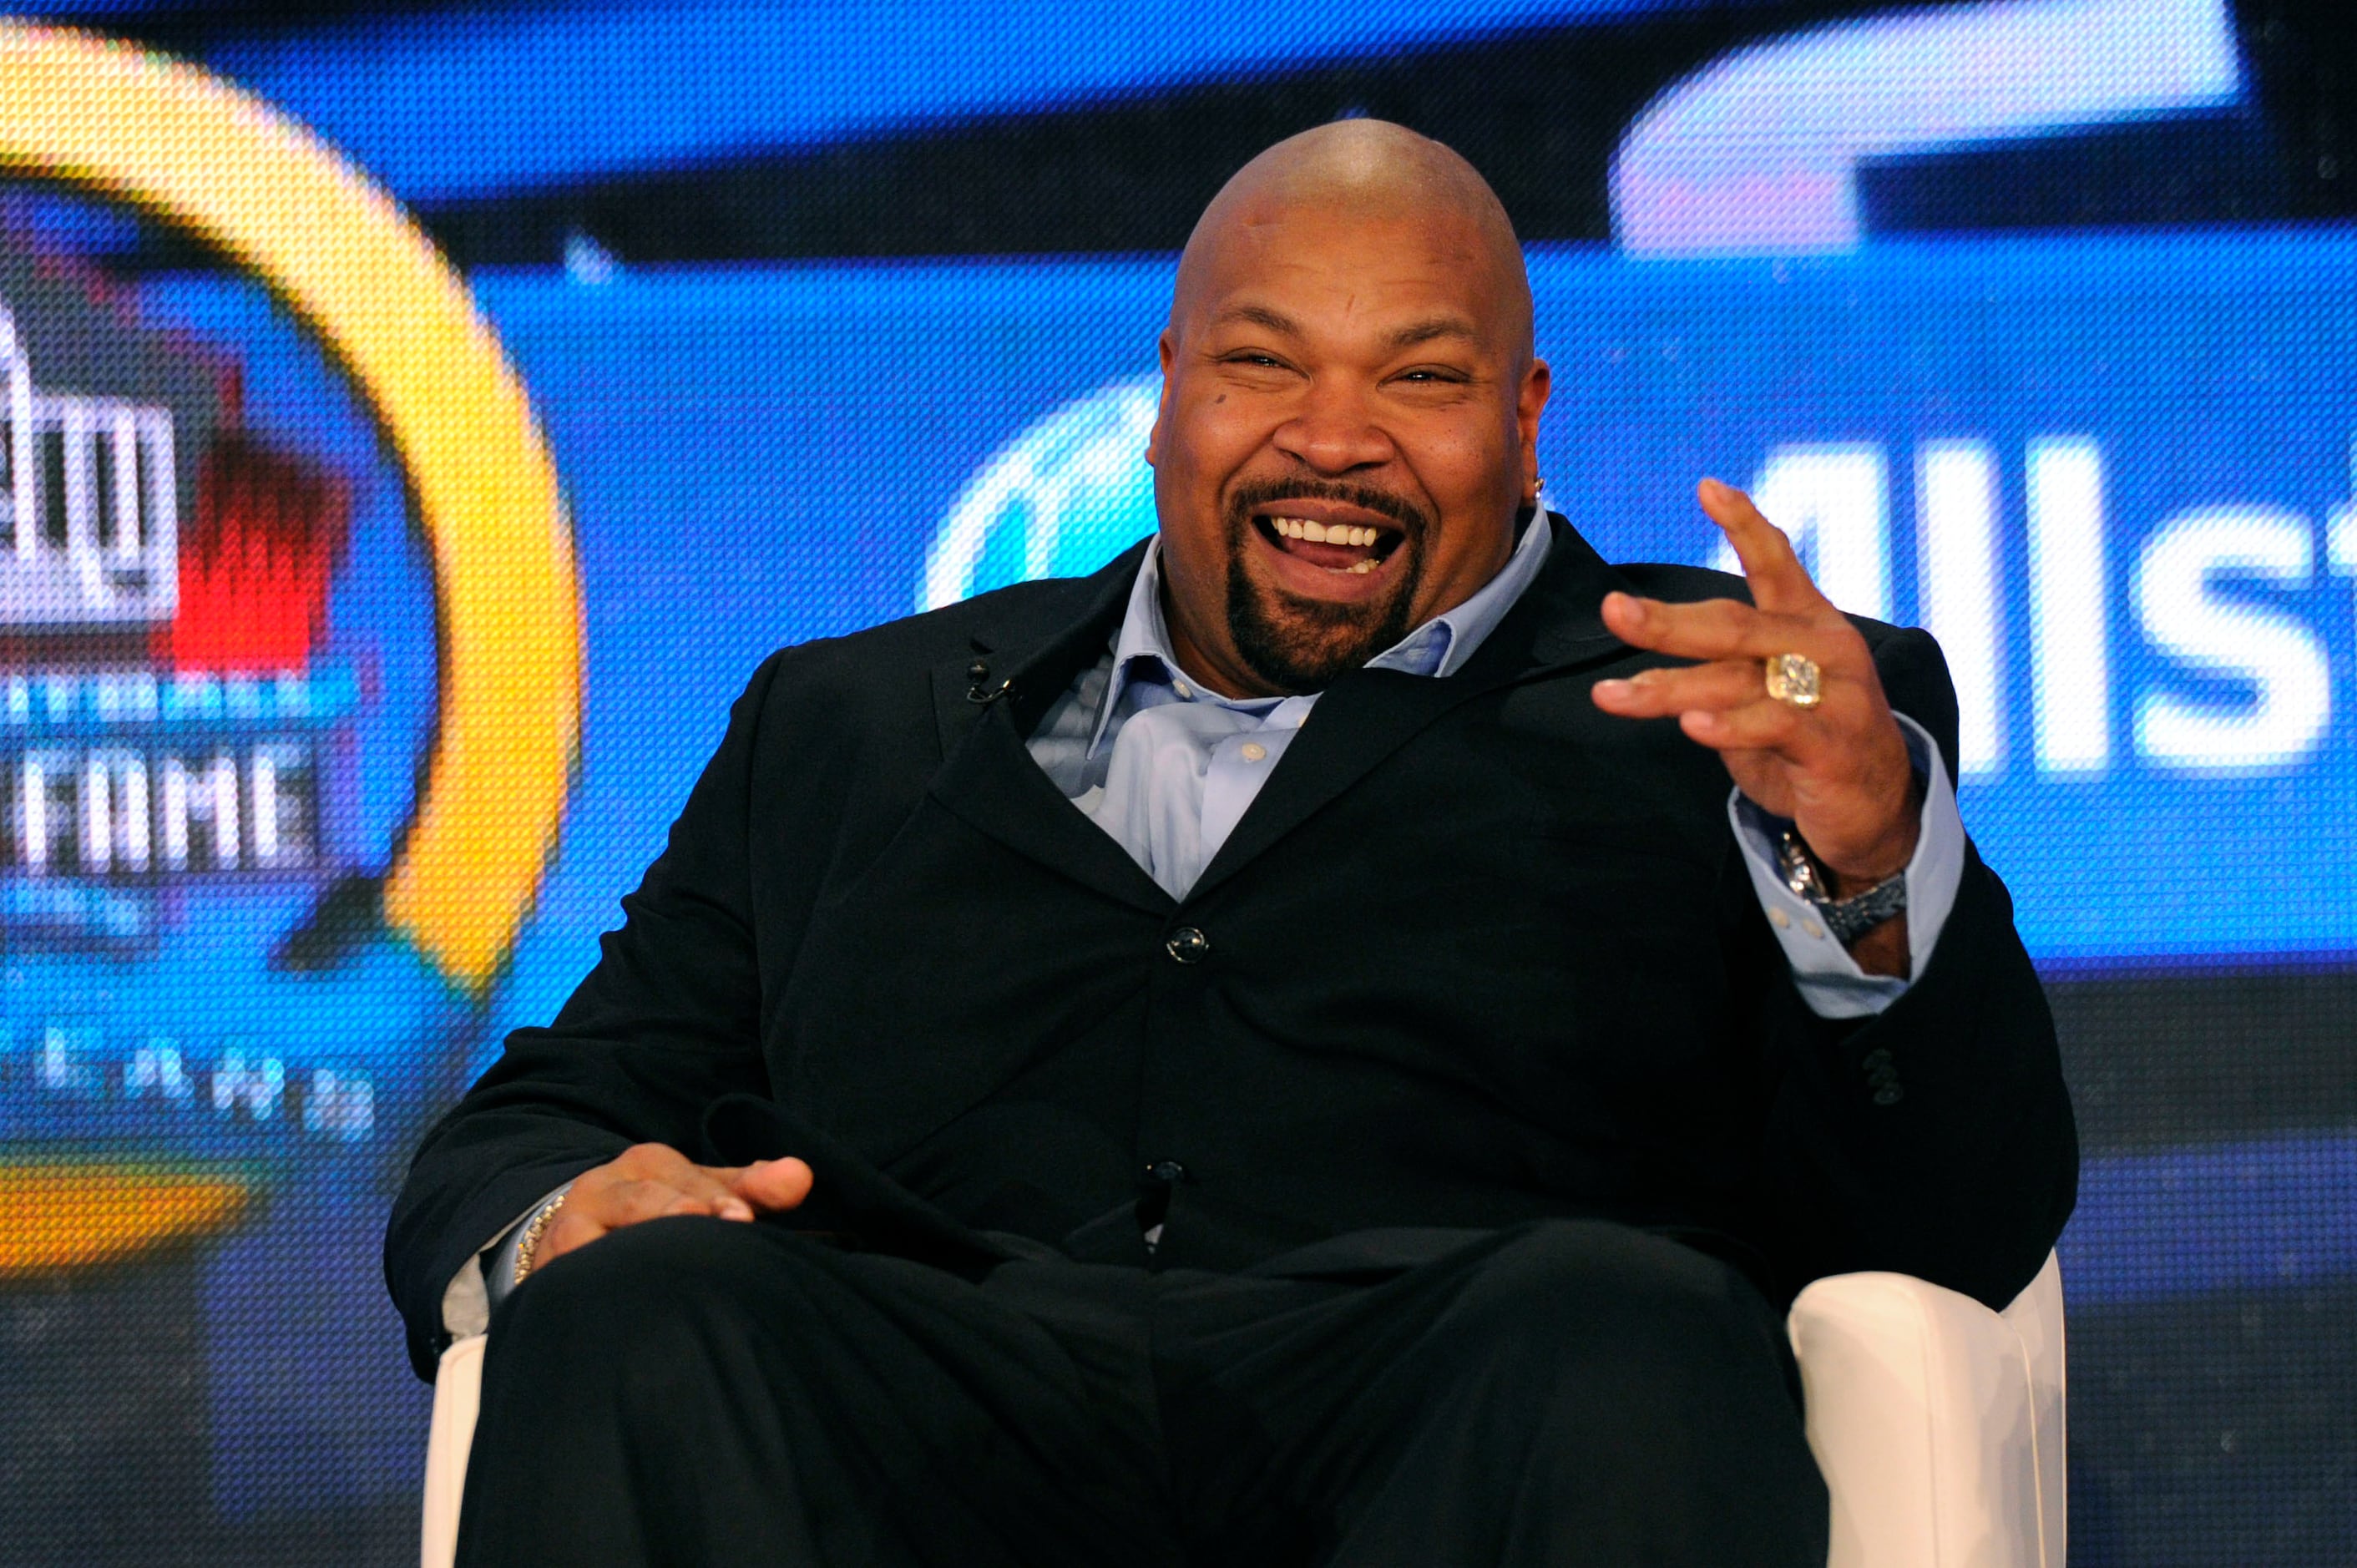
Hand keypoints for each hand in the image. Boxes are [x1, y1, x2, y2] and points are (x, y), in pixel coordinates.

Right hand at [532, 1142, 813, 1269]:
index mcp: (649, 1164)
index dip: (719, 1199)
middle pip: (644, 1199)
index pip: (690, 1178)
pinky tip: (615, 1302)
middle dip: (678, 1214)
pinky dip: (586, 1283)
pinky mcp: (548, 1269)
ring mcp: (570, 1226)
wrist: (568, 1238)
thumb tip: (801, 1175)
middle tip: (717, 1231)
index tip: (743, 1218)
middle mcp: (606, 1186)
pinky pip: (565, 1273)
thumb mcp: (702, 1194)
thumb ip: (750, 1188)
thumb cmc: (654, 1217)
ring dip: (627, 1253)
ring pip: (595, 1233)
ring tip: (658, 1269)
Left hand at [1591, 478, 1919, 891]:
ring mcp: (1836, 696)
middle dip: (1667, 621)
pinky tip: (1691, 726)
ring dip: (1669, 689)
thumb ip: (1721, 671)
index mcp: (1810, 624)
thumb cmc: (1806, 743)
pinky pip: (1775, 727)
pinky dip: (1729, 726)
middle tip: (1613, 611)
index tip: (1709, 487)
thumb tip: (1648, 663)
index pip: (1777, 563)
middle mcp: (1825, 649)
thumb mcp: (1764, 696)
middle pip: (1734, 626)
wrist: (1875, 811)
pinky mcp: (1833, 746)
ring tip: (1611, 695)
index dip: (1746, 524)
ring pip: (1739, 681)